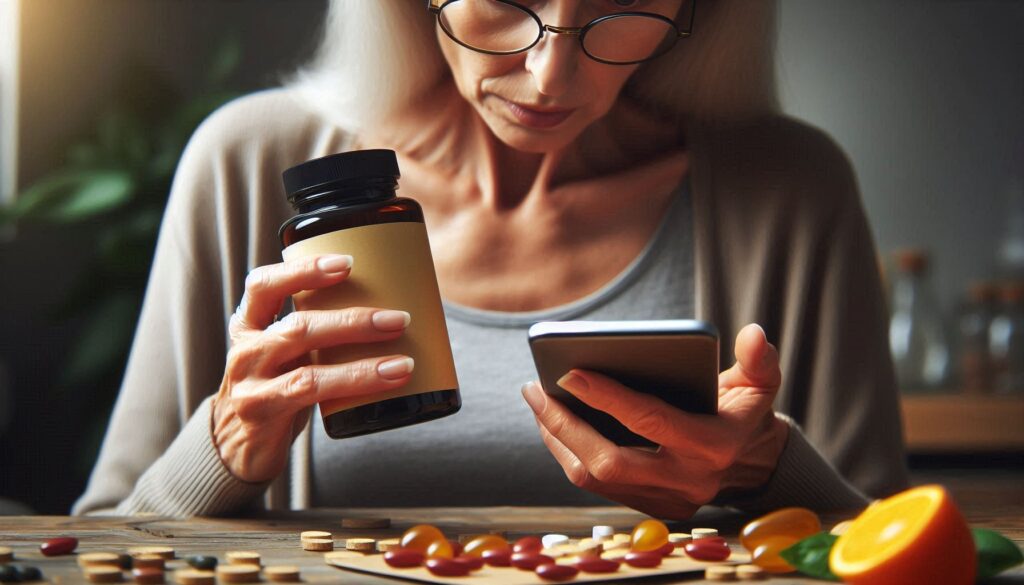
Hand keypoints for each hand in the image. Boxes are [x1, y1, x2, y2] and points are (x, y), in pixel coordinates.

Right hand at [212, 254, 414, 482]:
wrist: (239, 446)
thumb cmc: (276, 388)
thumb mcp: (285, 352)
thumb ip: (315, 329)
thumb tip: (387, 306)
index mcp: (249, 324)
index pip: (265, 285)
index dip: (304, 270)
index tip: (347, 263)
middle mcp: (246, 350)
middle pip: (299, 327)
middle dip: (354, 321)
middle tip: (399, 319)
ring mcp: (251, 385)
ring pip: (309, 367)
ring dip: (362, 364)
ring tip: (404, 362)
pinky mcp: (263, 413)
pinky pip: (312, 394)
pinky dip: (354, 385)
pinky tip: (387, 382)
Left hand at [522, 323, 788, 518]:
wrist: (750, 463)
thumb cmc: (744, 411)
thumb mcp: (761, 383)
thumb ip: (760, 359)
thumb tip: (753, 333)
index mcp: (713, 445)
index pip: (650, 420)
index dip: (607, 396)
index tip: (569, 371)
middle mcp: (687, 480)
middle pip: (609, 460)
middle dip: (565, 424)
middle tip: (536, 388)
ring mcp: (664, 499)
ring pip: (594, 477)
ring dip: (558, 438)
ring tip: (537, 399)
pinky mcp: (647, 506)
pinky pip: (595, 485)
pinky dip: (568, 453)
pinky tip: (553, 422)